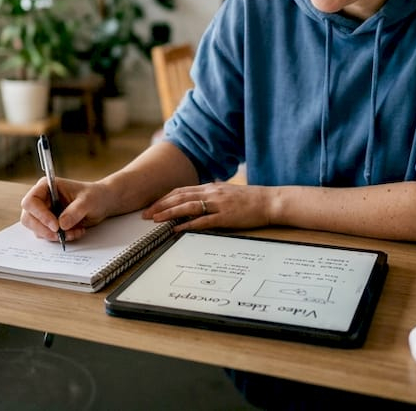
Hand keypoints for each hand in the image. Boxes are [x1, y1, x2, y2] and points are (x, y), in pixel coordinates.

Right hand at [19, 177, 115, 243]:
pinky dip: (60, 238)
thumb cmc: (94, 195)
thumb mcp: (87, 201)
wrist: (101, 203)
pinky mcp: (49, 224)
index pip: (31, 202)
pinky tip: (76, 232)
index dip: (40, 215)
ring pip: (36, 229)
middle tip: (60, 235)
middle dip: (44, 229)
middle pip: (28, 218)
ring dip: (54, 235)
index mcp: (46, 186)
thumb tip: (62, 224)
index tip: (55, 225)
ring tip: (74, 232)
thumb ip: (75, 211)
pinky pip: (47, 235)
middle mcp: (41, 199)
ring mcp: (44, 213)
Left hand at [143, 182, 272, 231]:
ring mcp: (218, 204)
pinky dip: (187, 224)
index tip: (152, 206)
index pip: (181, 191)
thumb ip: (212, 197)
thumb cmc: (250, 200)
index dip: (165, 198)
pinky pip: (203, 221)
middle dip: (160, 205)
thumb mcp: (227, 194)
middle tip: (145, 214)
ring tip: (155, 220)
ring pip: (187, 206)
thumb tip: (196, 203)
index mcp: (211, 187)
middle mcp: (212, 193)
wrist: (270, 201)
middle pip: (179, 197)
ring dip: (169, 213)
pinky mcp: (225, 217)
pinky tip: (177, 229)